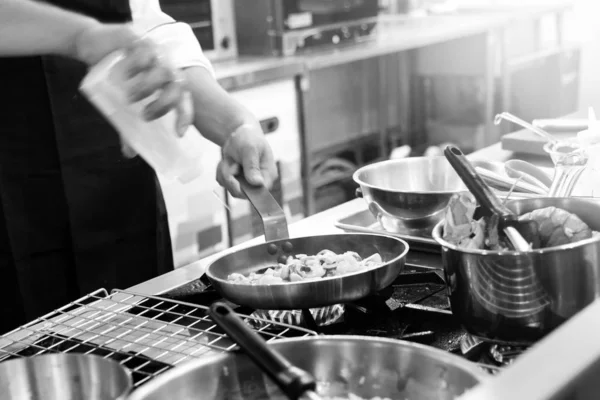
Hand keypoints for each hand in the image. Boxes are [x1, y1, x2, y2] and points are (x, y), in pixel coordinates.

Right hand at [74, 24, 192, 155]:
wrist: (94, 46)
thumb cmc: (114, 77)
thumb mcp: (121, 104)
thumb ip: (128, 125)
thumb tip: (129, 153)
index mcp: (167, 82)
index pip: (185, 99)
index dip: (185, 115)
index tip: (179, 133)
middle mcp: (166, 67)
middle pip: (178, 86)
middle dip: (165, 104)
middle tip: (145, 116)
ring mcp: (154, 52)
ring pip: (164, 70)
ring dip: (148, 87)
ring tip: (130, 98)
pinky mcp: (138, 39)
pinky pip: (145, 52)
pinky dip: (137, 65)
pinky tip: (125, 75)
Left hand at [217, 124, 277, 197]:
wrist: (239, 133)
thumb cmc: (248, 138)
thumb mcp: (250, 149)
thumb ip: (253, 166)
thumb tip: (258, 183)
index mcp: (268, 174)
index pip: (259, 192)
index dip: (245, 189)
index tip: (234, 175)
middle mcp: (258, 182)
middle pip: (241, 192)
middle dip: (231, 177)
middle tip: (231, 162)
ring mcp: (247, 183)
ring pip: (229, 188)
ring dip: (225, 172)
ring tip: (230, 160)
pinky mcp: (236, 181)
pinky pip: (223, 183)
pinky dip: (221, 172)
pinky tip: (227, 162)